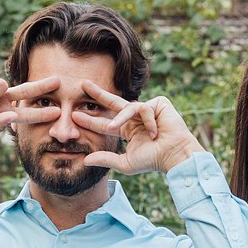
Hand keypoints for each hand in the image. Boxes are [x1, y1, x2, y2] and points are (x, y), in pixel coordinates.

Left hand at [71, 86, 203, 174]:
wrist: (173, 155)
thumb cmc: (153, 160)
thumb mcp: (125, 162)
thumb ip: (105, 159)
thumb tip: (85, 160)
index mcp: (128, 130)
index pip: (105, 122)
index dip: (91, 120)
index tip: (74, 115)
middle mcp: (135, 118)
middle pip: (113, 103)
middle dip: (98, 94)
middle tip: (82, 85)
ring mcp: (147, 109)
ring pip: (127, 108)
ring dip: (119, 118)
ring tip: (114, 128)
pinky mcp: (159, 104)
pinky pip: (143, 107)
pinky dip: (146, 121)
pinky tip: (153, 132)